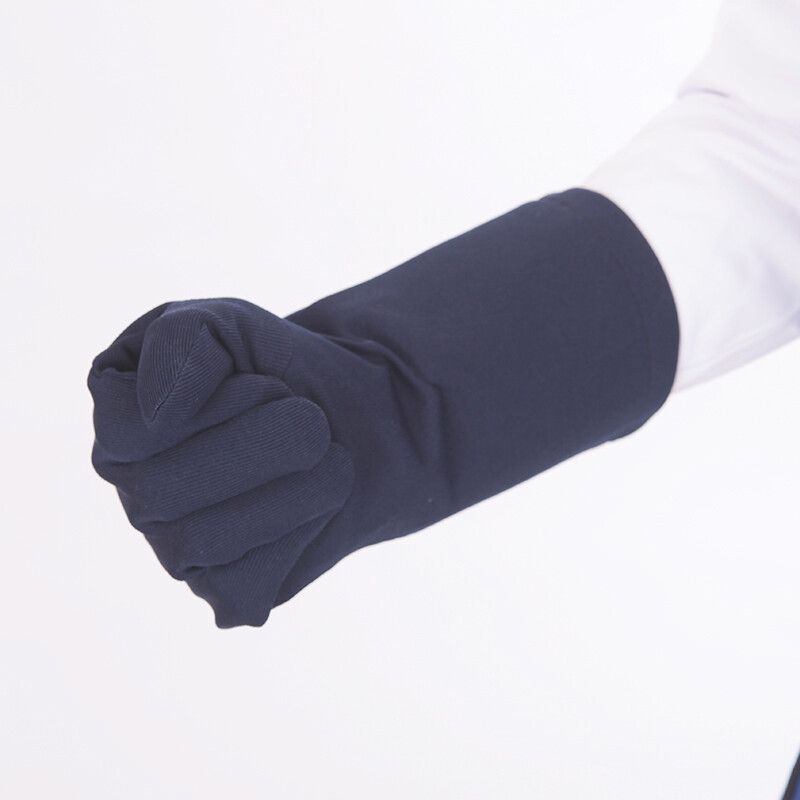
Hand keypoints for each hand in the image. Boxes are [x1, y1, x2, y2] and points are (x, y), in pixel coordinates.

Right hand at [88, 296, 447, 626]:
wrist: (357, 419)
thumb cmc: (282, 369)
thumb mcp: (227, 322)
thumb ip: (178, 341)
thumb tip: (158, 416)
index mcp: (121, 428)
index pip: (129, 431)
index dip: (216, 401)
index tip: (263, 380)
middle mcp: (138, 494)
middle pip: (164, 491)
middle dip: (263, 441)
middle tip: (307, 417)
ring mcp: (178, 552)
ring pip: (207, 540)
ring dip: (293, 485)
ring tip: (323, 455)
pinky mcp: (230, 593)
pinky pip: (249, 583)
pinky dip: (301, 533)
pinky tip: (314, 506)